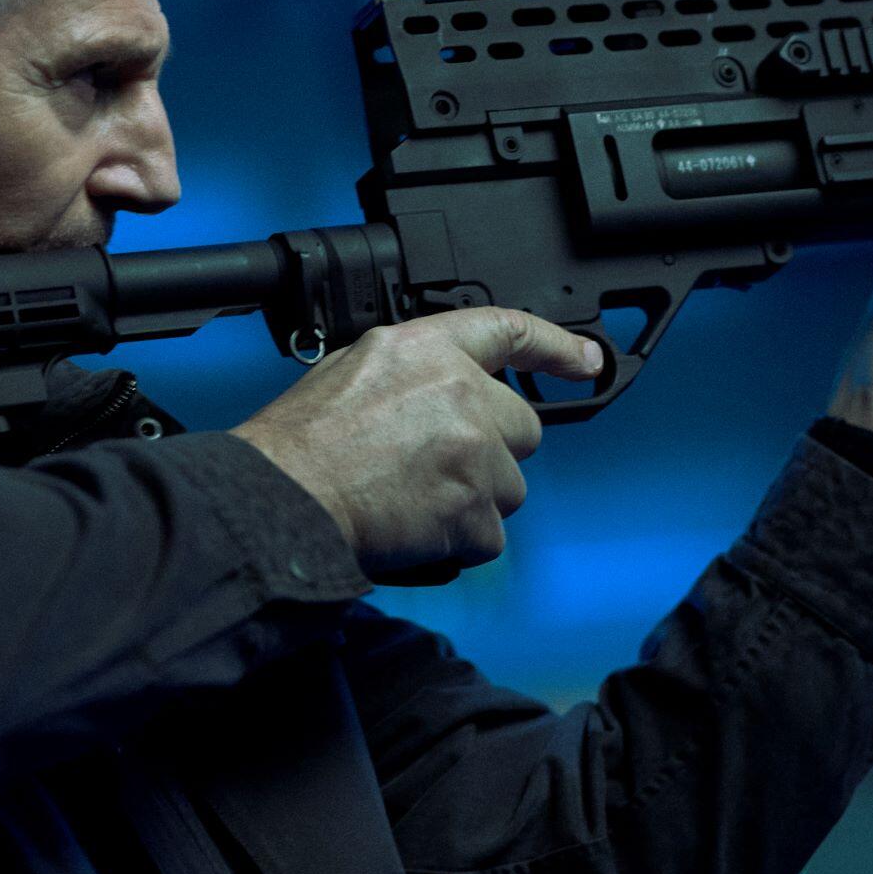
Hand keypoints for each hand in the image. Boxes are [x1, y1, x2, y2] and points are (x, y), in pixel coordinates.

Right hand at [230, 307, 601, 583]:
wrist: (285, 496)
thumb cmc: (302, 442)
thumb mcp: (353, 369)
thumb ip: (415, 372)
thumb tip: (444, 394)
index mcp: (427, 350)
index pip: (509, 330)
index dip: (556, 346)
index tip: (587, 360)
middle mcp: (460, 392)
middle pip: (522, 429)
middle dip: (491, 454)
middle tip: (436, 470)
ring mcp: (473, 451)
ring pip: (509, 488)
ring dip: (472, 503)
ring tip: (412, 501)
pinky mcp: (473, 507)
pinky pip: (490, 536)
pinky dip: (458, 543)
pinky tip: (415, 529)